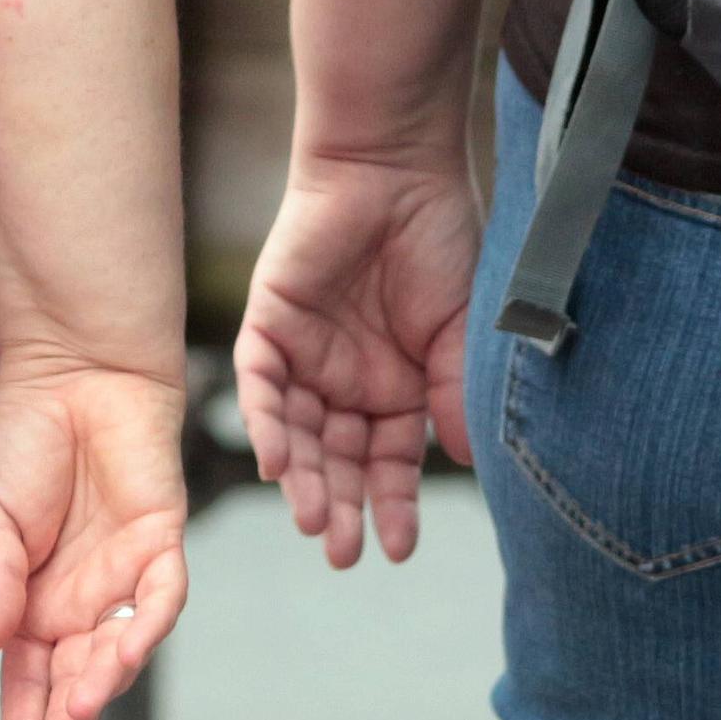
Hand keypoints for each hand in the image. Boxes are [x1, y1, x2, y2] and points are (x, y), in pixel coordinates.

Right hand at [0, 359, 189, 719]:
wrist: (72, 370)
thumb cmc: (24, 438)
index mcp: (32, 601)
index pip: (28, 677)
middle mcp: (81, 600)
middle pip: (75, 676)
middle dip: (64, 718)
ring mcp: (124, 575)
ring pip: (120, 648)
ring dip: (102, 683)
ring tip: (78, 714)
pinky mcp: (163, 541)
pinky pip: (162, 597)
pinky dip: (146, 626)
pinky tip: (124, 654)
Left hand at [233, 150, 479, 568]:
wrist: (396, 165)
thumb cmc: (440, 238)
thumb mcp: (460, 329)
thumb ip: (452, 394)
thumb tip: (458, 463)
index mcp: (395, 387)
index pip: (387, 463)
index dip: (392, 505)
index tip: (399, 548)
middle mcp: (346, 380)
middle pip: (336, 459)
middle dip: (338, 507)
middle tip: (342, 554)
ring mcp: (305, 355)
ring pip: (295, 434)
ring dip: (300, 479)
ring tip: (310, 522)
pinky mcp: (267, 324)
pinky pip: (259, 386)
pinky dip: (265, 424)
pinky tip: (274, 463)